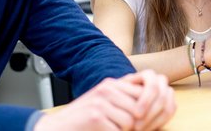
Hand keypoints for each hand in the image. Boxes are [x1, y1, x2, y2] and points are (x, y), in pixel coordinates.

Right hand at [35, 70, 175, 130]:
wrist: (57, 128)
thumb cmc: (84, 120)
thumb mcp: (105, 104)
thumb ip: (124, 100)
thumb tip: (154, 107)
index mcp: (112, 84)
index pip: (143, 93)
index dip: (147, 110)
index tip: (142, 123)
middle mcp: (107, 88)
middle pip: (140, 107)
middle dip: (138, 123)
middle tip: (129, 129)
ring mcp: (101, 100)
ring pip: (131, 120)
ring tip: (111, 129)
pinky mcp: (95, 115)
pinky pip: (118, 130)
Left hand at [121, 69, 176, 129]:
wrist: (122, 103)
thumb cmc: (117, 97)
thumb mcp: (117, 94)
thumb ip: (122, 94)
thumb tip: (130, 102)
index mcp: (148, 75)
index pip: (152, 86)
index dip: (146, 101)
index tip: (136, 115)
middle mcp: (160, 81)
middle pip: (161, 97)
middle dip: (150, 114)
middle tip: (138, 127)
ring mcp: (167, 91)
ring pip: (168, 106)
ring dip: (155, 120)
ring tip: (141, 130)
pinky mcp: (170, 103)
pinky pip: (170, 112)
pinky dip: (160, 122)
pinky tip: (148, 129)